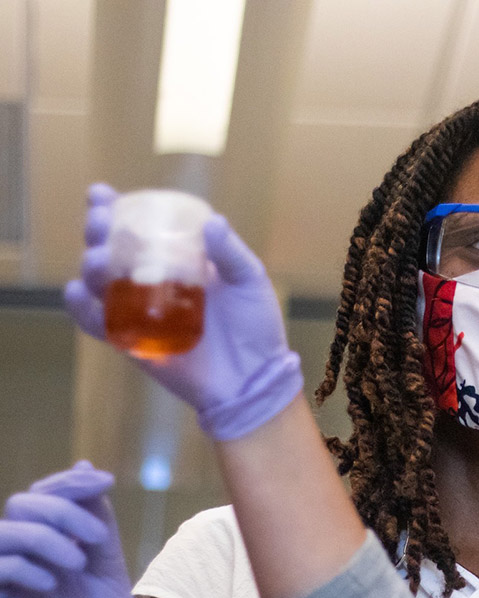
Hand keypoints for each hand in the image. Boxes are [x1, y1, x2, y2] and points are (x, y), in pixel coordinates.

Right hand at [0, 462, 147, 597]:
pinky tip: (51, 585)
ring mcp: (5, 586)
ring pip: (1, 532)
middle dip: (61, 510)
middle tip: (94, 542)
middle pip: (19, 505)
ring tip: (76, 565)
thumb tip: (87, 468)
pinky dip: (20, 567)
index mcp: (47, 547)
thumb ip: (95, 520)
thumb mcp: (107, 565)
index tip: (105, 480)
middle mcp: (21, 561)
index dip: (67, 482)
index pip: (40, 496)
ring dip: (43, 537)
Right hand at [64, 183, 303, 440]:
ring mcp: (139, 309)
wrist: (252, 378)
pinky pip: (96, 323)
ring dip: (89, 265)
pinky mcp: (131, 341)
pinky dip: (81, 308)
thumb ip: (230, 253)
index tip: (102, 195)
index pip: (141, 228)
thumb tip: (211, 221)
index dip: (116, 209)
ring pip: (98, 281)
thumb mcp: (250, 281)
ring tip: (97, 259)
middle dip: (98, 231)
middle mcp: (153, 280)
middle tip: (101, 223)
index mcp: (179, 259)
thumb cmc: (256, 327)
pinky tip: (78, 293)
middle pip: (112, 249)